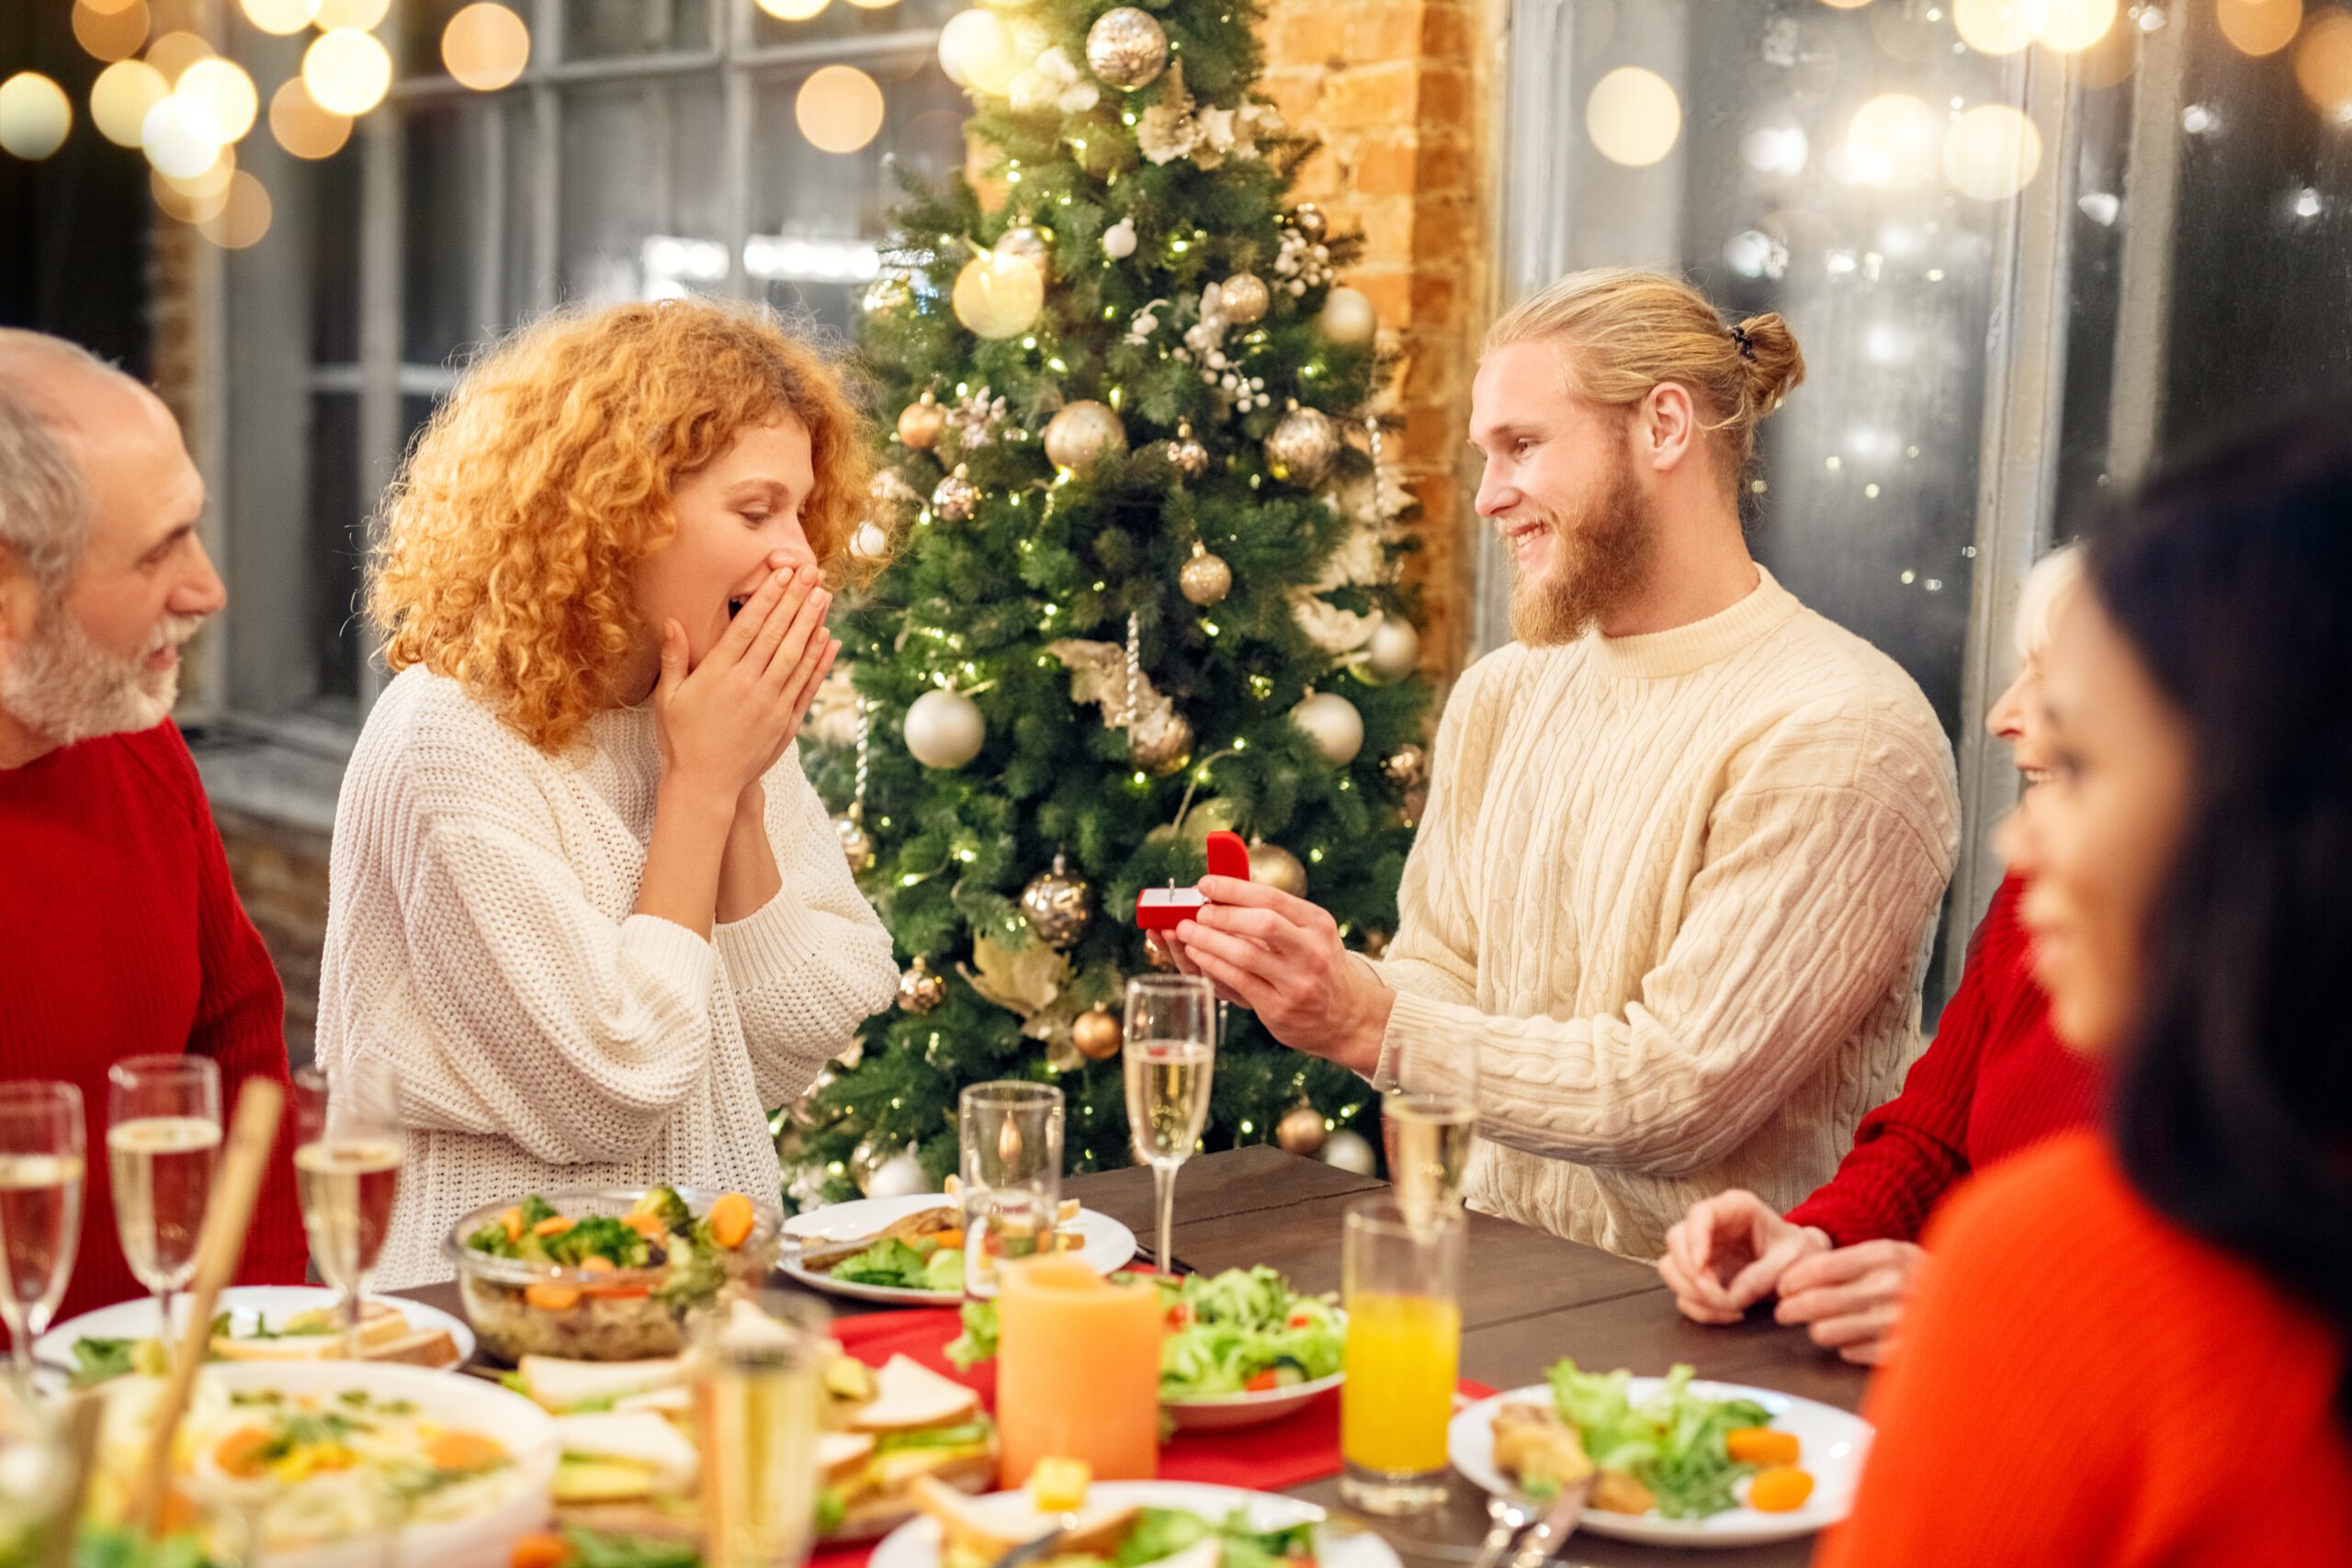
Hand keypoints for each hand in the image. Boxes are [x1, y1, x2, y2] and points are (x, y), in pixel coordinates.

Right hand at [653, 563, 834, 803]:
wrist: (705, 784)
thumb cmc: (682, 739)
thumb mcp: (669, 697)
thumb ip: (673, 658)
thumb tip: (671, 621)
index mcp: (718, 674)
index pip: (748, 627)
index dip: (768, 598)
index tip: (782, 574)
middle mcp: (748, 685)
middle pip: (776, 635)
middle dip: (795, 600)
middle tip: (810, 572)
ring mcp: (770, 704)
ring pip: (796, 656)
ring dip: (811, 624)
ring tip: (823, 596)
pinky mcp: (786, 722)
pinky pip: (807, 686)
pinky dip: (819, 662)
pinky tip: (829, 639)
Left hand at [1171, 875, 1393, 1073]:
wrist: (1348, 1016)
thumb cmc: (1319, 966)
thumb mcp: (1312, 934)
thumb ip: (1277, 916)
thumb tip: (1222, 894)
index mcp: (1318, 924)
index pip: (1272, 898)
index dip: (1234, 889)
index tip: (1205, 883)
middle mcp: (1312, 951)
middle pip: (1262, 924)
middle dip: (1223, 915)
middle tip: (1198, 911)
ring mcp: (1297, 982)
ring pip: (1245, 955)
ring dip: (1209, 941)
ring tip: (1186, 932)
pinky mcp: (1280, 1009)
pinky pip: (1239, 982)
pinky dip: (1213, 965)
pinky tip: (1197, 955)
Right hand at [1658, 1190, 1831, 1324]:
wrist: (1802, 1267)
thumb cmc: (1799, 1253)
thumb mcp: (1792, 1260)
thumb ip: (1762, 1276)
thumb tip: (1730, 1296)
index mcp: (1735, 1208)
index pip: (1700, 1214)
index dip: (1694, 1239)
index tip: (1701, 1266)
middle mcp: (1711, 1226)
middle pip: (1676, 1240)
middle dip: (1692, 1273)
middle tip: (1719, 1296)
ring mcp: (1701, 1252)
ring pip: (1671, 1267)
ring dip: (1692, 1293)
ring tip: (1727, 1308)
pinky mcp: (1700, 1276)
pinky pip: (1683, 1294)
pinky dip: (1700, 1309)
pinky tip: (1728, 1313)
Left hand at [1774, 1239, 1923, 1364]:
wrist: (1978, 1301)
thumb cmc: (1919, 1277)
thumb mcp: (1890, 1255)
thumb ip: (1848, 1262)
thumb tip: (1794, 1278)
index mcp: (1886, 1255)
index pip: (1822, 1268)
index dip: (1793, 1280)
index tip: (1781, 1288)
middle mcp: (1893, 1286)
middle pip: (1818, 1302)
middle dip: (1791, 1308)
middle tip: (1783, 1312)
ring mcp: (1900, 1320)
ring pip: (1829, 1332)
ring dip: (1818, 1330)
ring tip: (1820, 1327)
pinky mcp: (1905, 1351)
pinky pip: (1852, 1353)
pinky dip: (1846, 1348)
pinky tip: (1850, 1342)